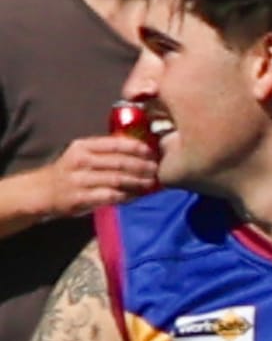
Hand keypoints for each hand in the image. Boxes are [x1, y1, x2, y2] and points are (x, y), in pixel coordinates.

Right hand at [36, 133, 162, 218]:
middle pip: (119, 162)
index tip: (152, 151)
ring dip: (137, 182)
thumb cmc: (70, 172)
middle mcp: (81, 160)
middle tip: (157, 170)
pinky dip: (126, 196)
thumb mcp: (82, 154)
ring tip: (151, 183)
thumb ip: (104, 151)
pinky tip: (137, 196)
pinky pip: (110, 196)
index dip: (136, 147)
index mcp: (83, 146)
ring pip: (117, 180)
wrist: (44, 191)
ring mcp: (81, 179)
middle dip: (142, 166)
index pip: (114, 143)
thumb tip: (138, 150)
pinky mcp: (81, 197)